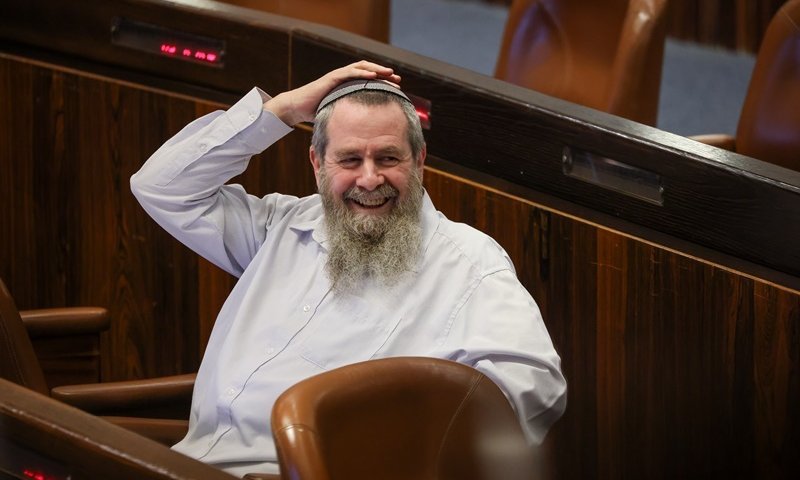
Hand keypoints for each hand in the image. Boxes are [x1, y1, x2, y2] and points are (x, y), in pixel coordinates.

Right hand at [264, 60, 400, 125]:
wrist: (297, 108)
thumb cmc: (316, 112)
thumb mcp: (338, 113)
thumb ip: (350, 117)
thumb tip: (365, 131)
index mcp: (347, 86)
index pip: (369, 80)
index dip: (384, 82)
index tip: (397, 88)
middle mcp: (344, 78)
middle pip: (369, 71)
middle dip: (384, 74)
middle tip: (398, 80)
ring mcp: (338, 76)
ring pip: (361, 68)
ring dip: (377, 70)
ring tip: (390, 73)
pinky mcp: (331, 78)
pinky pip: (349, 73)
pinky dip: (362, 72)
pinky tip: (373, 75)